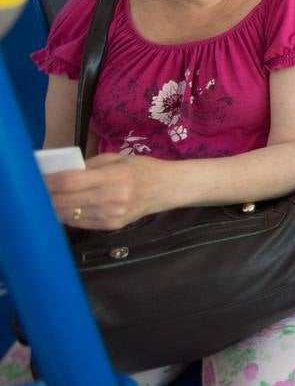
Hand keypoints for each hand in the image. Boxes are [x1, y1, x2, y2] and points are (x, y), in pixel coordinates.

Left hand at [46, 153, 169, 230]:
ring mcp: (112, 215)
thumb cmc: (142, 169)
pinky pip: (80, 222)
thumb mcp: (117, 159)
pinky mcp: (111, 226)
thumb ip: (88, 167)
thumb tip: (59, 173)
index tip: (37, 178)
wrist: (167, 189)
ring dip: (54, 207)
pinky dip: (67, 215)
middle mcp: (113, 198)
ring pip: (69, 214)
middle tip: (36, 190)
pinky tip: (63, 208)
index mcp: (114, 176)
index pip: (71, 181)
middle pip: (65, 200)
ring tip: (46, 199)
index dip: (49, 181)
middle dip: (47, 195)